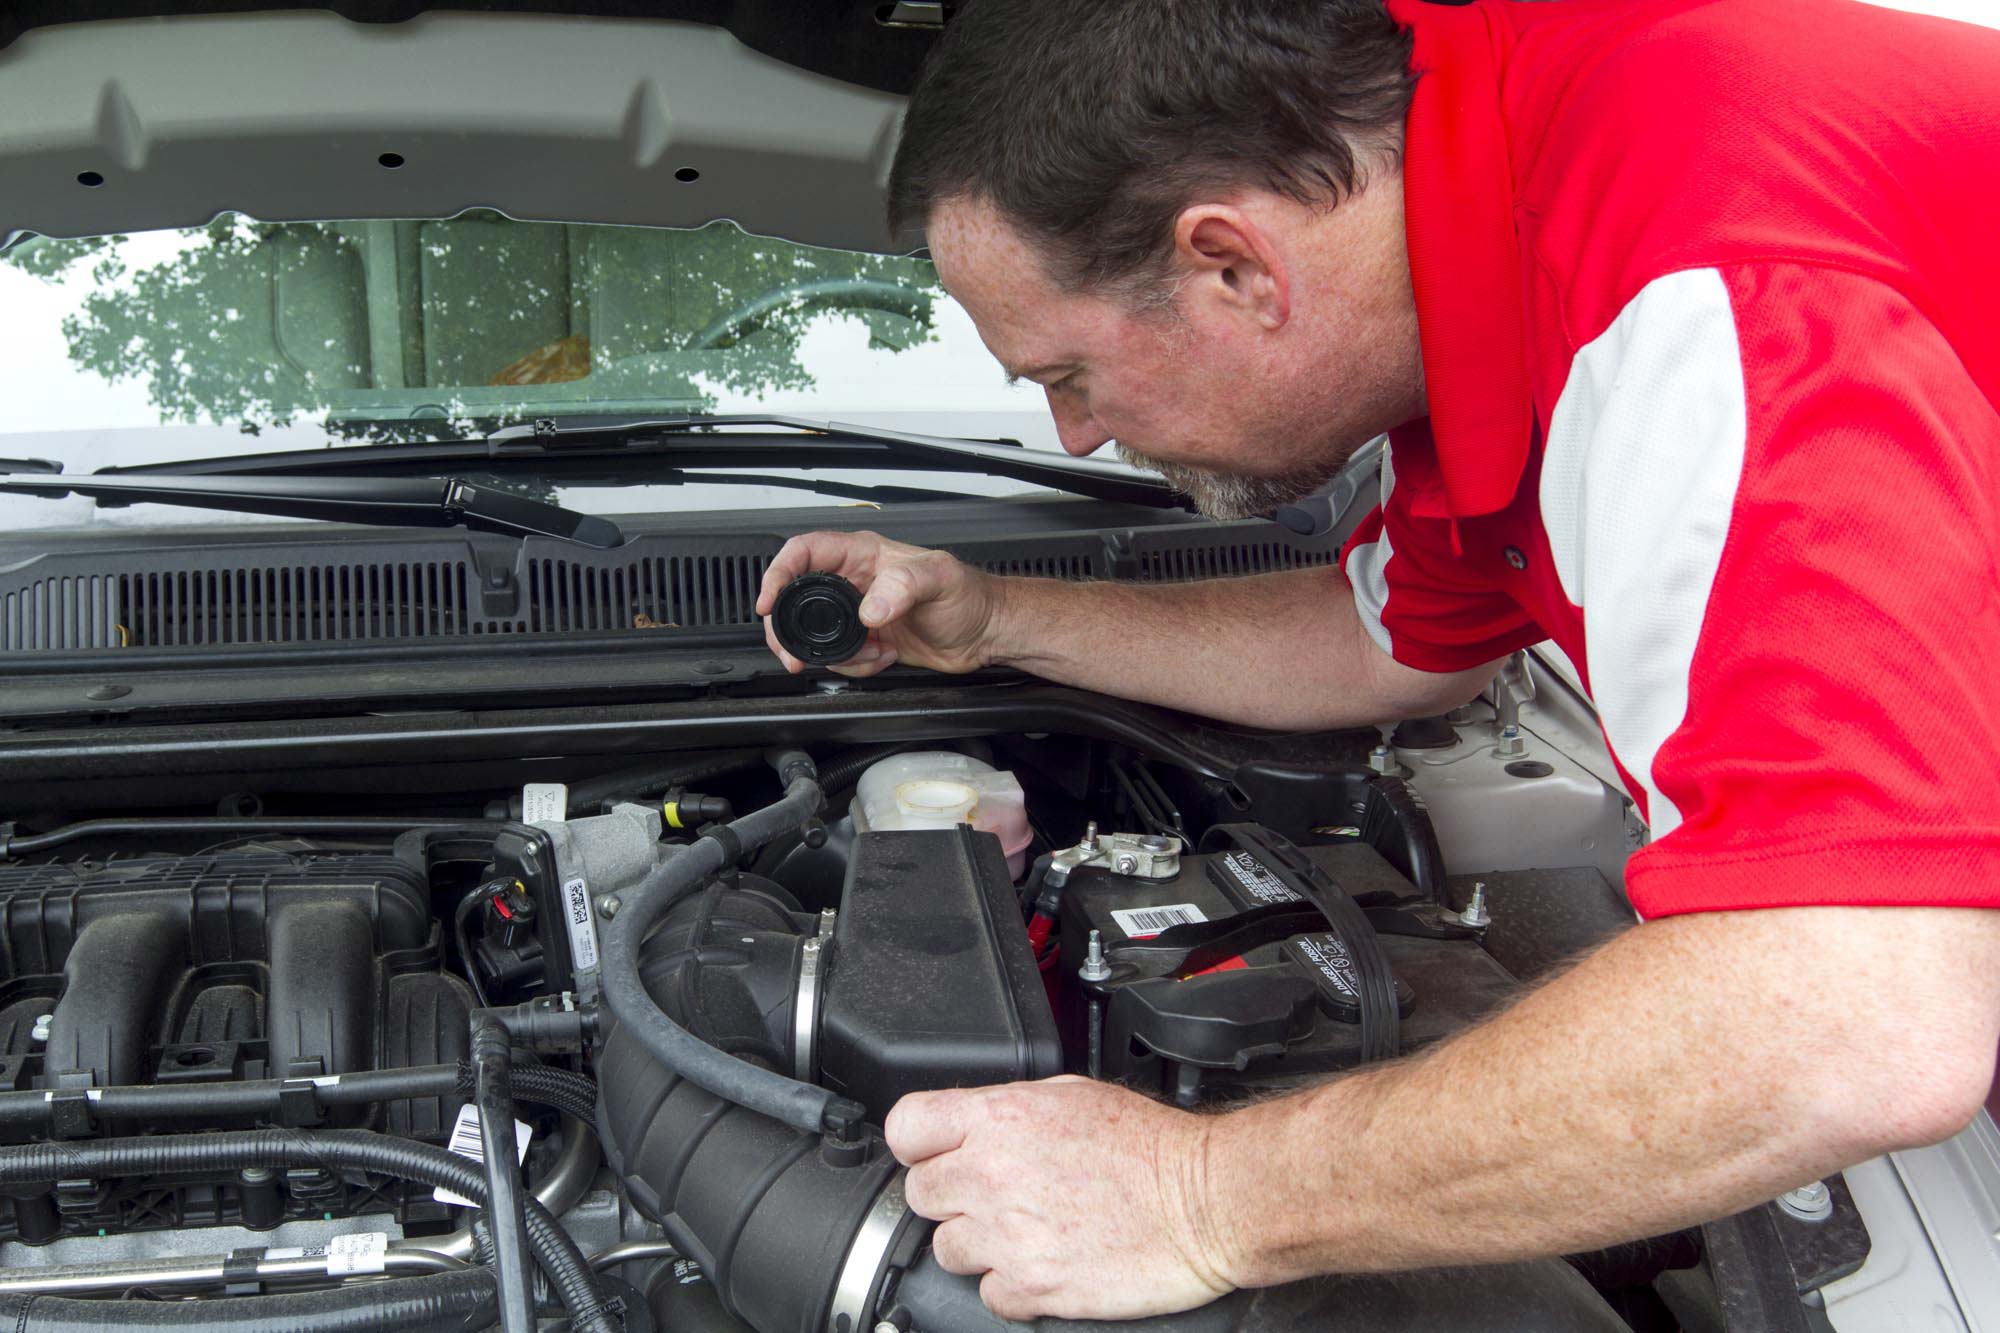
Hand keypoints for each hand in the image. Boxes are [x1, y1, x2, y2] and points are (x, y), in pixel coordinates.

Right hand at [755, 530, 1003, 676]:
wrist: (986, 632)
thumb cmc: (968, 595)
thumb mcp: (937, 579)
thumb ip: (901, 587)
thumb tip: (869, 609)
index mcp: (863, 554)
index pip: (804, 552)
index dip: (778, 573)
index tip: (768, 601)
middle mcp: (855, 581)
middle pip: (797, 599)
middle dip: (790, 630)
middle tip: (793, 654)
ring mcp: (859, 612)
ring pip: (815, 635)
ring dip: (835, 655)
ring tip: (871, 653)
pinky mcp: (867, 640)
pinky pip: (841, 657)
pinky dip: (857, 666)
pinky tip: (884, 657)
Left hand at [885, 1076, 1237, 1320]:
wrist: (1207, 1202)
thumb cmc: (1151, 1147)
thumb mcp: (1069, 1095)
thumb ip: (1005, 1109)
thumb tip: (971, 1125)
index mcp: (998, 1119)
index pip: (905, 1127)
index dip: (921, 1143)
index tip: (936, 1153)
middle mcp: (991, 1175)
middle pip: (920, 1193)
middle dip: (953, 1195)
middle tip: (995, 1194)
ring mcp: (1008, 1236)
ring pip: (946, 1250)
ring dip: (979, 1244)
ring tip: (1025, 1230)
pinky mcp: (1032, 1286)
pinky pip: (987, 1295)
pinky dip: (1011, 1286)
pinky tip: (1045, 1261)